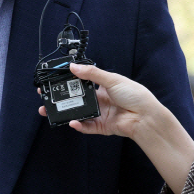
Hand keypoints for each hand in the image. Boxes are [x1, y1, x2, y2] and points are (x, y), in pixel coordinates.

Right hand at [39, 64, 193, 193]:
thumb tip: (73, 67)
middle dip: (60, 97)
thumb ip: (91, 74)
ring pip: (77, 112)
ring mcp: (99, 113)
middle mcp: (99, 99)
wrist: (147, 117)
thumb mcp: (112, 79)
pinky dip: (78, 125)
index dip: (67, 81)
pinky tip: (72, 122)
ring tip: (50, 110)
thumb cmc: (136, 95)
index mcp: (102, 85)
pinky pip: (86, 126)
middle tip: (46, 96)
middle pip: (75, 98)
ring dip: (64, 112)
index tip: (54, 79)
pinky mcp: (101, 126)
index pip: (80, 81)